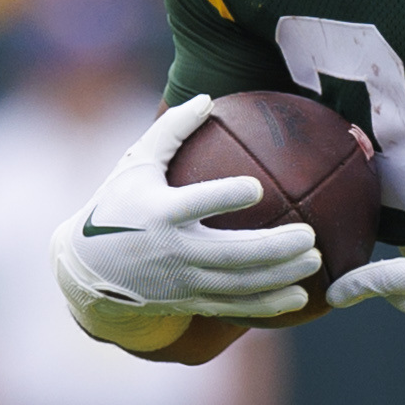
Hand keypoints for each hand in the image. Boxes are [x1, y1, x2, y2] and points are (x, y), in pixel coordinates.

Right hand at [52, 96, 320, 341]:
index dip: (225, 198)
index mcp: (158, 213)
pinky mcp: (189, 301)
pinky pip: (234, 307)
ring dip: (280, 276)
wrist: (88, 268)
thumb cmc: (117, 205)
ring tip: (316, 261)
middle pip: (230, 254)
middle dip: (273, 248)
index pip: (195, 205)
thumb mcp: (134, 164)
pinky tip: (299, 297)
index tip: (256, 188)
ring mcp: (182, 281)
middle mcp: (172, 251)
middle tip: (310, 235)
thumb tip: (207, 97)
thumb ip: (170, 130)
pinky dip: (267, 305)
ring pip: (239, 284)